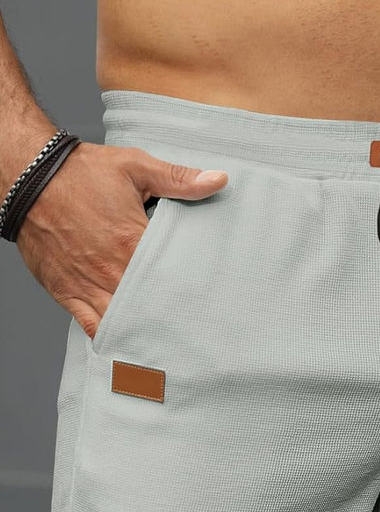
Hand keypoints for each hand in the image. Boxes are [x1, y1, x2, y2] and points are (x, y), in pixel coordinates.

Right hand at [13, 141, 227, 339]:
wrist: (28, 178)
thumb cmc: (81, 173)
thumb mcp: (135, 167)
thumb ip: (179, 179)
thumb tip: (218, 180)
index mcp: (133, 242)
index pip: (172, 277)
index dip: (192, 289)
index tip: (209, 299)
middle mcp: (112, 270)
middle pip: (151, 305)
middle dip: (173, 316)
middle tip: (196, 328)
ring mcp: (89, 286)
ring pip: (125, 321)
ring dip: (145, 330)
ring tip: (169, 343)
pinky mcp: (68, 293)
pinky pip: (92, 326)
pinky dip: (111, 338)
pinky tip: (129, 345)